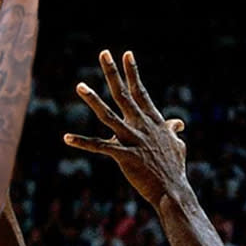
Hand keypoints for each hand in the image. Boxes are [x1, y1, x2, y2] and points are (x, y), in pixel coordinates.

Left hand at [64, 50, 187, 202]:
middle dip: (113, 73)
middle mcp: (142, 126)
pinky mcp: (124, 156)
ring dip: (93, 100)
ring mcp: (133, 140)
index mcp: (153, 122)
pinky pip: (99, 147)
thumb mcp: (177, 145)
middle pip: (124, 94)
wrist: (173, 191)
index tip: (126, 54)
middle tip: (103, 53)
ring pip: (108, 115)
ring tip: (79, 85)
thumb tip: (178, 123)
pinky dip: (82, 142)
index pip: (140, 92)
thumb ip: (173, 131)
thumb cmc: (173, 170)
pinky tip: (66, 138)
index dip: (132, 72)